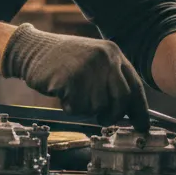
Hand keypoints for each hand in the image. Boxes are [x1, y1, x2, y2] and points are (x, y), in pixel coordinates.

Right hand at [2, 24, 149, 130]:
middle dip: (113, 114)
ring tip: (72, 92)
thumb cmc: (63, 59)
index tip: (141, 125)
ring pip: (98, 106)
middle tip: (103, 119)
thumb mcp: (93, 61)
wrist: (34, 48)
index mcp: (113, 53)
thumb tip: (129, 110)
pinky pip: (78, 107)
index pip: (135, 85)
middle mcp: (105, 58)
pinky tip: (62, 91)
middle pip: (121, 99)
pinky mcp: (71, 78)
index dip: (139, 109)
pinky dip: (70, 106)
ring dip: (84, 107)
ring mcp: (89, 67)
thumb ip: (111, 80)